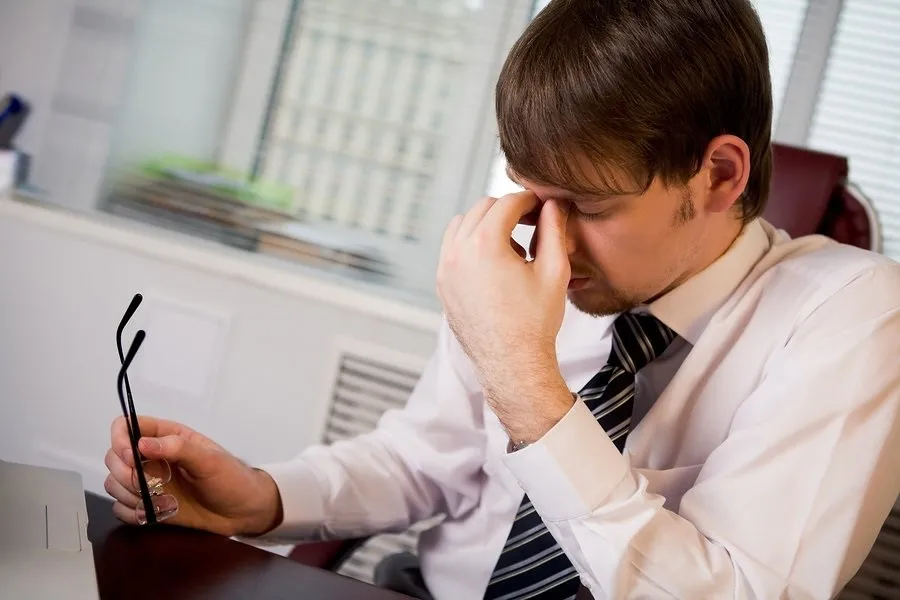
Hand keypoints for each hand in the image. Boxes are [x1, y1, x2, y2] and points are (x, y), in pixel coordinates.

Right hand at [104, 416, 282, 536]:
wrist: (242, 512)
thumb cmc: (231, 479)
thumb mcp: (210, 460)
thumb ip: (178, 448)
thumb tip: (142, 444)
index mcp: (167, 436)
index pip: (127, 426)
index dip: (120, 440)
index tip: (131, 457)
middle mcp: (153, 457)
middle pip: (114, 456)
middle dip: (124, 473)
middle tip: (149, 486)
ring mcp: (149, 482)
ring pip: (114, 483)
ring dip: (129, 495)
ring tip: (160, 500)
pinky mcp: (148, 506)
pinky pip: (121, 508)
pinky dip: (132, 513)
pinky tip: (156, 514)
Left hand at [436, 192, 573, 441]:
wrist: (512, 364)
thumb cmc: (534, 322)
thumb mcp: (554, 271)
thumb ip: (553, 230)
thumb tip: (553, 204)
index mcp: (484, 245)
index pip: (507, 203)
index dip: (529, 201)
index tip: (542, 207)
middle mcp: (458, 253)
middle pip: (482, 208)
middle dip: (507, 210)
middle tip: (529, 223)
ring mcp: (445, 269)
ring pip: (461, 224)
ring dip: (485, 224)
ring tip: (510, 246)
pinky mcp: (442, 284)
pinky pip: (451, 248)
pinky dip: (469, 244)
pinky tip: (493, 262)